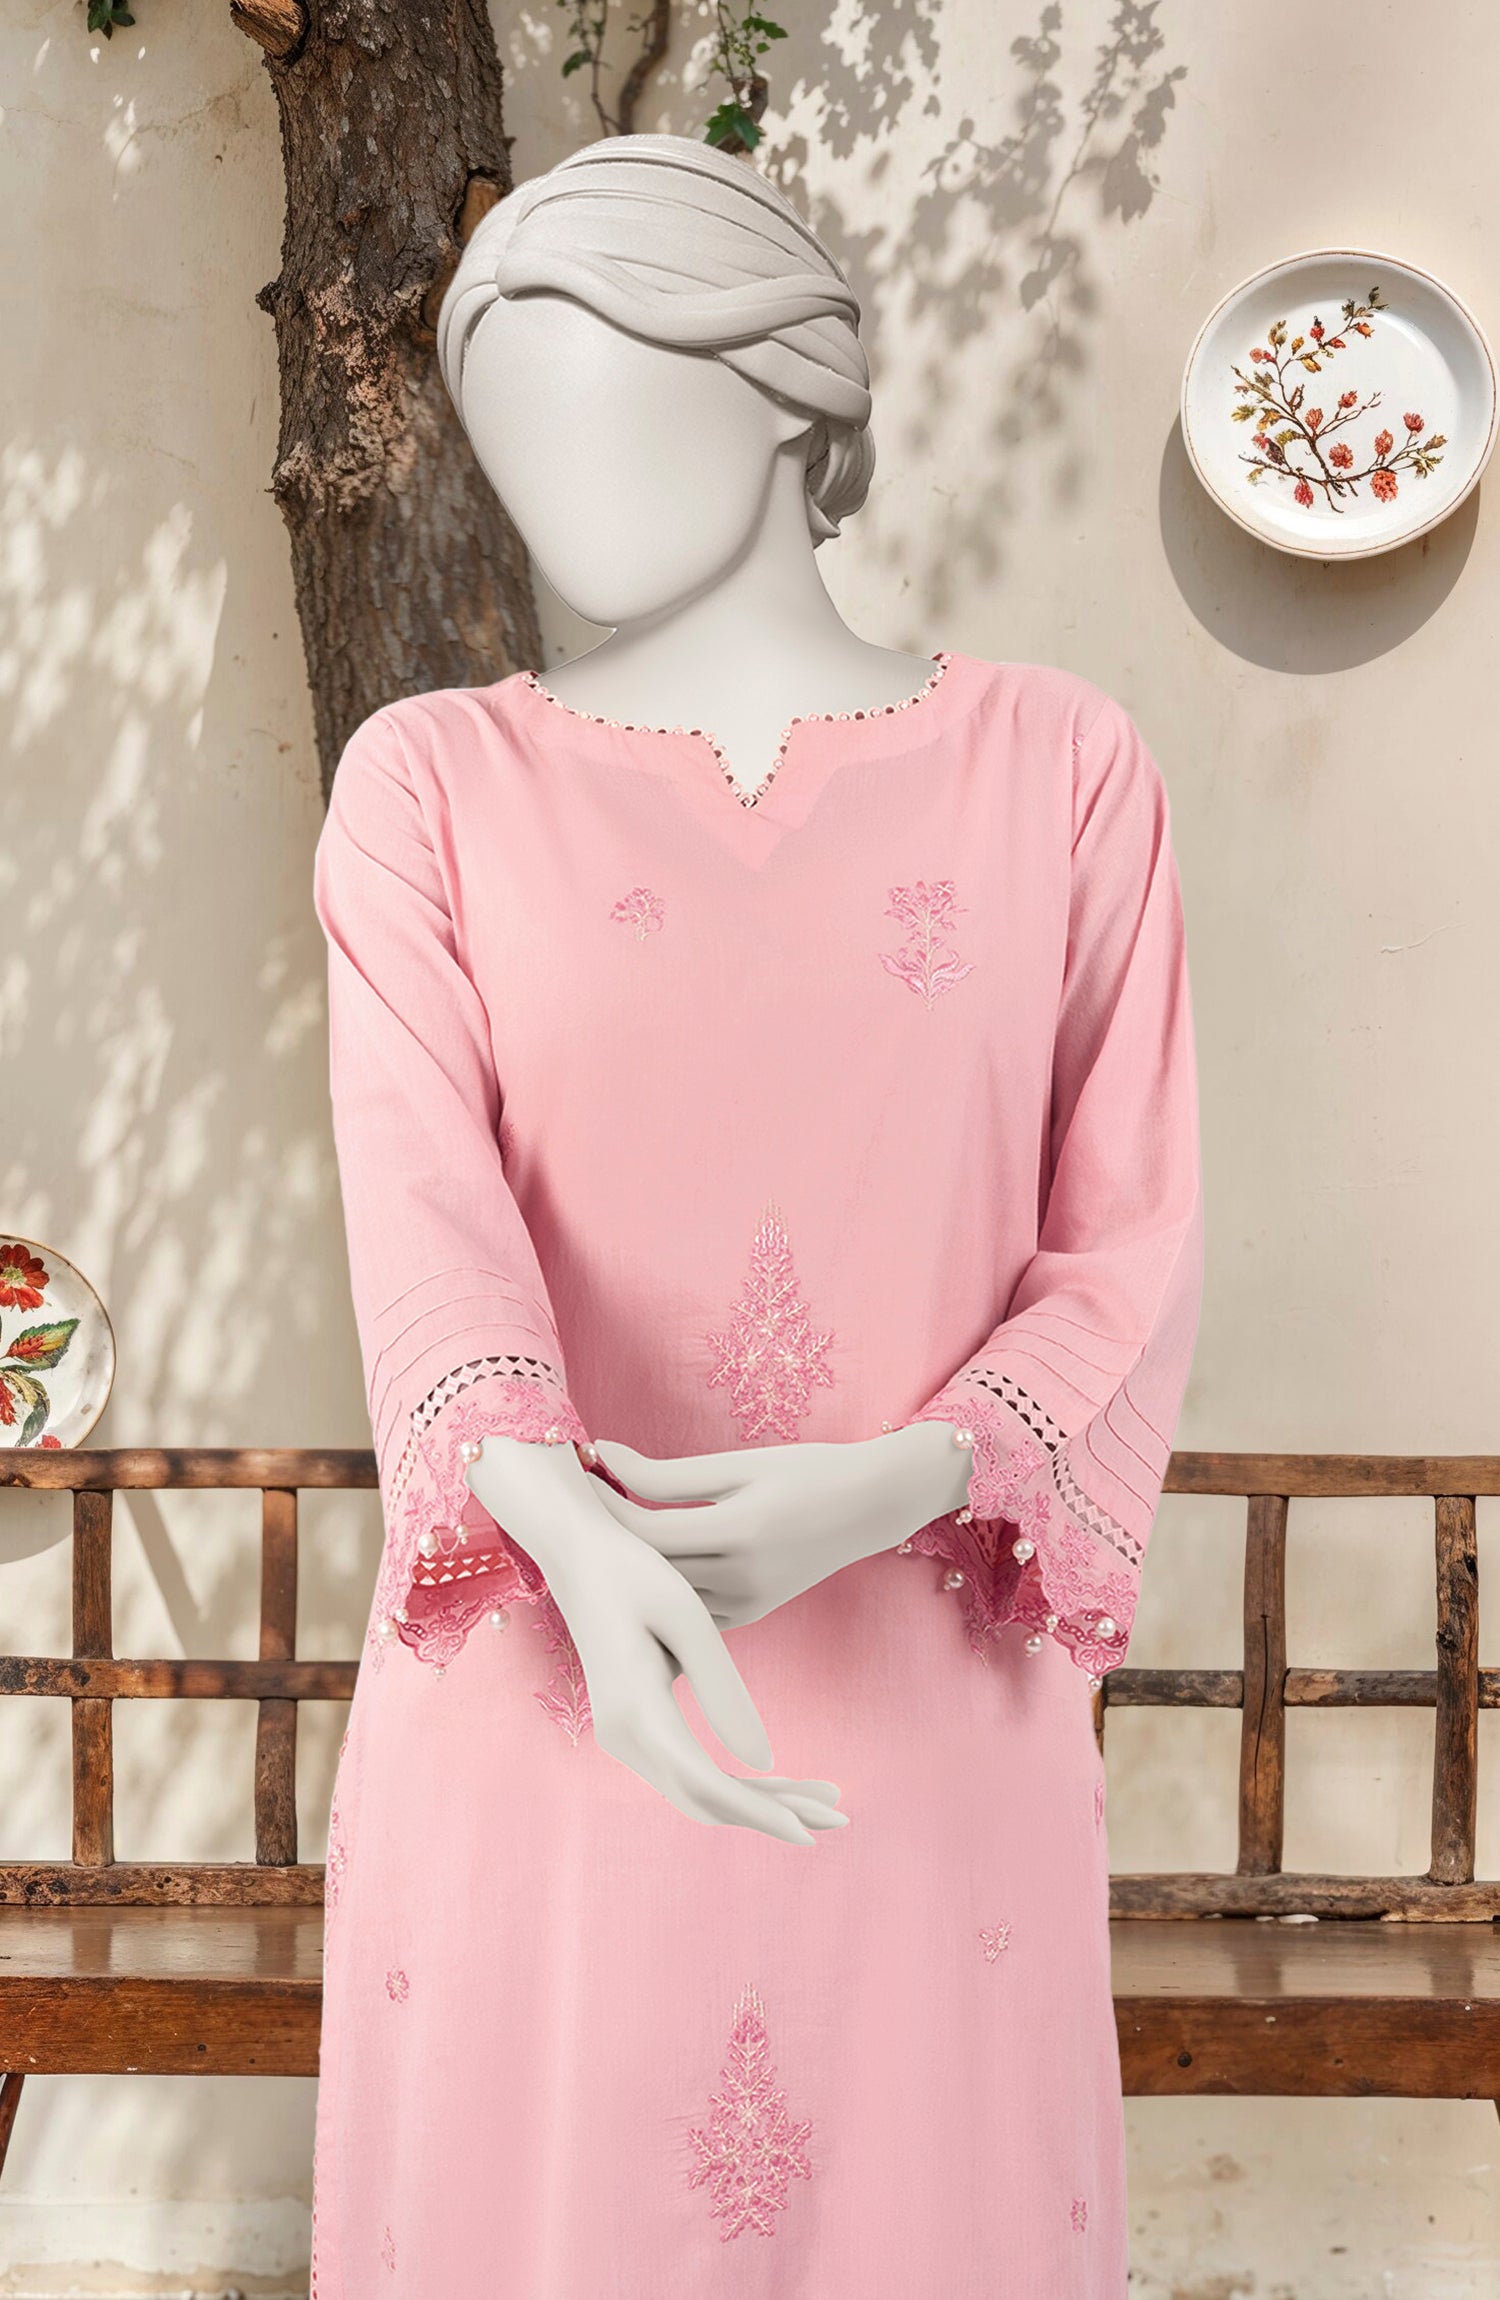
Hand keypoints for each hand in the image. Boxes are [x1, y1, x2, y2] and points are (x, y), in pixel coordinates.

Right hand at [464, 1436, 847, 1846]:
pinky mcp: (634, 1722)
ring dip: (757, 1800)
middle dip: (773, 1813)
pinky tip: (777, 1776)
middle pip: (707, 1800)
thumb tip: (763, 1760)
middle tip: (838, 1813)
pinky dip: (735, 1780)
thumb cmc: (633, 1570)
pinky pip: (688, 1768)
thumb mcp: (687, 1618)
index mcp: (637, 1711)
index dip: (764, 1813)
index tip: (814, 1830)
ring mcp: (623, 1733)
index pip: (710, 1786)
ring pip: (698, 1791)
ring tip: (822, 1794)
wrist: (574, 1547)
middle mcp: (623, 1736)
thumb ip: (723, 1690)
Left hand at [589, 1421, 971, 1629]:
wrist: (872, 1507)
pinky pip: (685, 1609)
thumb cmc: (807, 1472)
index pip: (648, 1529)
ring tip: (583, 1537)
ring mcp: (747, 1605)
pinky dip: (655, 1589)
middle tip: (563, 1508)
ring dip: (624, 1568)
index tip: (574, 1479)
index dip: (603, 1505)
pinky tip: (625, 1569)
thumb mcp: (739, 1464)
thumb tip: (603, 1457)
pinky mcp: (749, 1616)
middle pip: (648, 1567)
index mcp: (741, 1532)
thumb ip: (667, 1472)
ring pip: (663, 1596)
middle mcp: (743, 1579)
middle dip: (604, 1537)